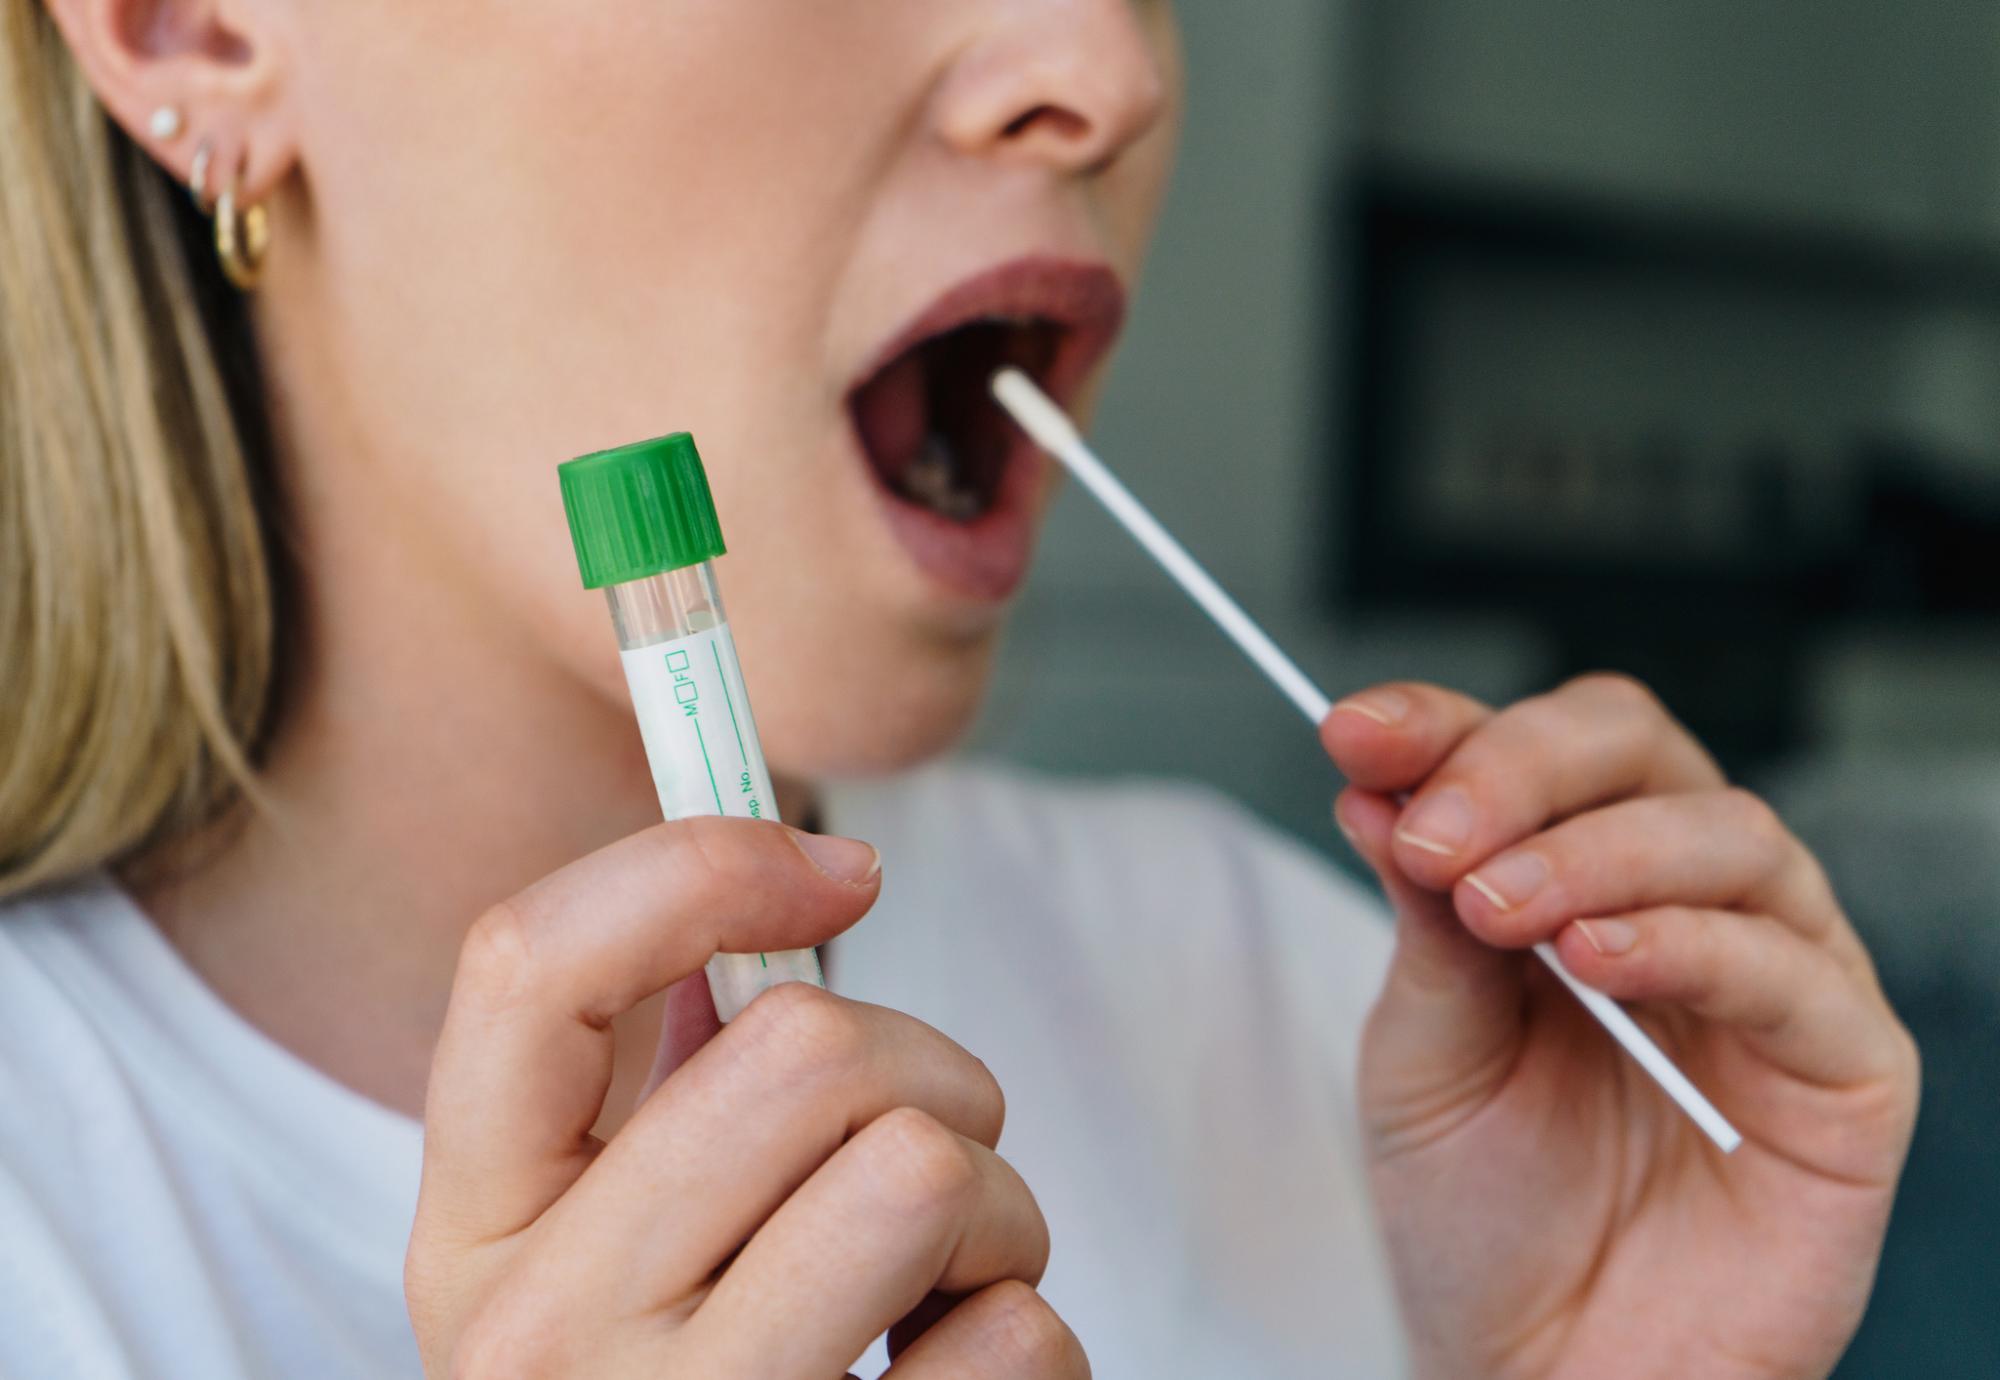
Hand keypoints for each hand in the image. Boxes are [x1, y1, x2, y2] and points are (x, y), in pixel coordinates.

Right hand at [406, 818, 1085, 1378]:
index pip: (526, 963)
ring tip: (934, 1279)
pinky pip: (1017, 1335)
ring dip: (991, 1208)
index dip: (702, 862)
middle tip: (919, 1151)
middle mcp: (542, 1337)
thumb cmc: (700, 1366)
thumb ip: (666, 1067)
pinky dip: (1024, 1331)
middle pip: (804, 1050)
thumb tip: (797, 869)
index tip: (841, 867)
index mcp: (474, 1230)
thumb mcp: (622, 1227)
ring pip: (927, 1171)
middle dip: (926, 1071)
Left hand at [1322, 675, 1918, 1379]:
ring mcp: (1774, 978)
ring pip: (1727, 835)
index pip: (1536, 750)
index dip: (1447, 724)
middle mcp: (1681, 904)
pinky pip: (1794, 970)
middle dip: (1521, 771)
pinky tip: (1599, 962)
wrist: (1542, 1373)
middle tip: (1436, 838)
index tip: (1357, 733)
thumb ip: (1423, 917)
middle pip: (1637, 753)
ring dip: (1598, 852)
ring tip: (1500, 911)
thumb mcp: (1424, 1051)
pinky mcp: (1846, 1072)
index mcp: (1574, 880)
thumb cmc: (1484, 1219)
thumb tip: (1378, 782)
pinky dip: (1693, 941)